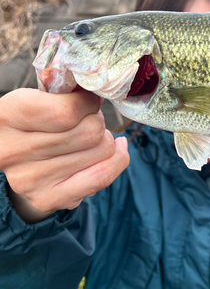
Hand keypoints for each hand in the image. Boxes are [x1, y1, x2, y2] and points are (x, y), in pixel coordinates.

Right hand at [0, 89, 129, 222]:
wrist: (10, 153)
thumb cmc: (33, 118)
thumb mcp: (39, 96)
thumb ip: (67, 91)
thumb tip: (103, 90)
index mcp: (8, 115)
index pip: (67, 112)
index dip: (90, 103)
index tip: (91, 99)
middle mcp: (14, 152)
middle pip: (90, 133)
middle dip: (99, 122)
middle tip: (90, 119)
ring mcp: (30, 179)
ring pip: (101, 152)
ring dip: (106, 140)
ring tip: (92, 137)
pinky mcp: (47, 198)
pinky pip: (102, 177)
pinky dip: (118, 160)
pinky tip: (117, 149)